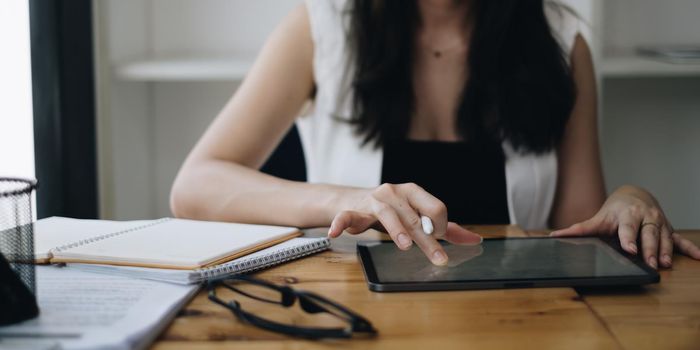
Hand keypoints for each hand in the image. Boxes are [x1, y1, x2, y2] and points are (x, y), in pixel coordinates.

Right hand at [327, 183, 482, 265]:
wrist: (352, 201)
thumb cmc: (392, 209)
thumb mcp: (418, 215)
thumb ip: (445, 228)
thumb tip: (474, 239)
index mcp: (414, 192)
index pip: (436, 208)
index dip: (439, 227)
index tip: (435, 238)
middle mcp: (395, 192)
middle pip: (415, 218)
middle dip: (427, 240)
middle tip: (439, 259)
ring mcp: (374, 200)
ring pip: (388, 215)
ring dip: (397, 230)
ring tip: (404, 245)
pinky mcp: (354, 210)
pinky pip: (347, 215)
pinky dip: (341, 222)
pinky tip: (337, 232)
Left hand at [551, 185, 699, 268]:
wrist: (634, 195)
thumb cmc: (614, 211)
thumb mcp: (598, 218)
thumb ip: (578, 229)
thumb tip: (553, 235)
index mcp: (626, 215)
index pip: (628, 229)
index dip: (629, 239)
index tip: (630, 250)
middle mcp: (645, 217)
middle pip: (648, 234)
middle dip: (650, 248)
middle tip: (652, 262)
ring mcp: (659, 223)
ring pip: (664, 238)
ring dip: (666, 251)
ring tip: (667, 264)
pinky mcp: (668, 230)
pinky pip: (680, 239)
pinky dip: (689, 248)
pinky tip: (699, 257)